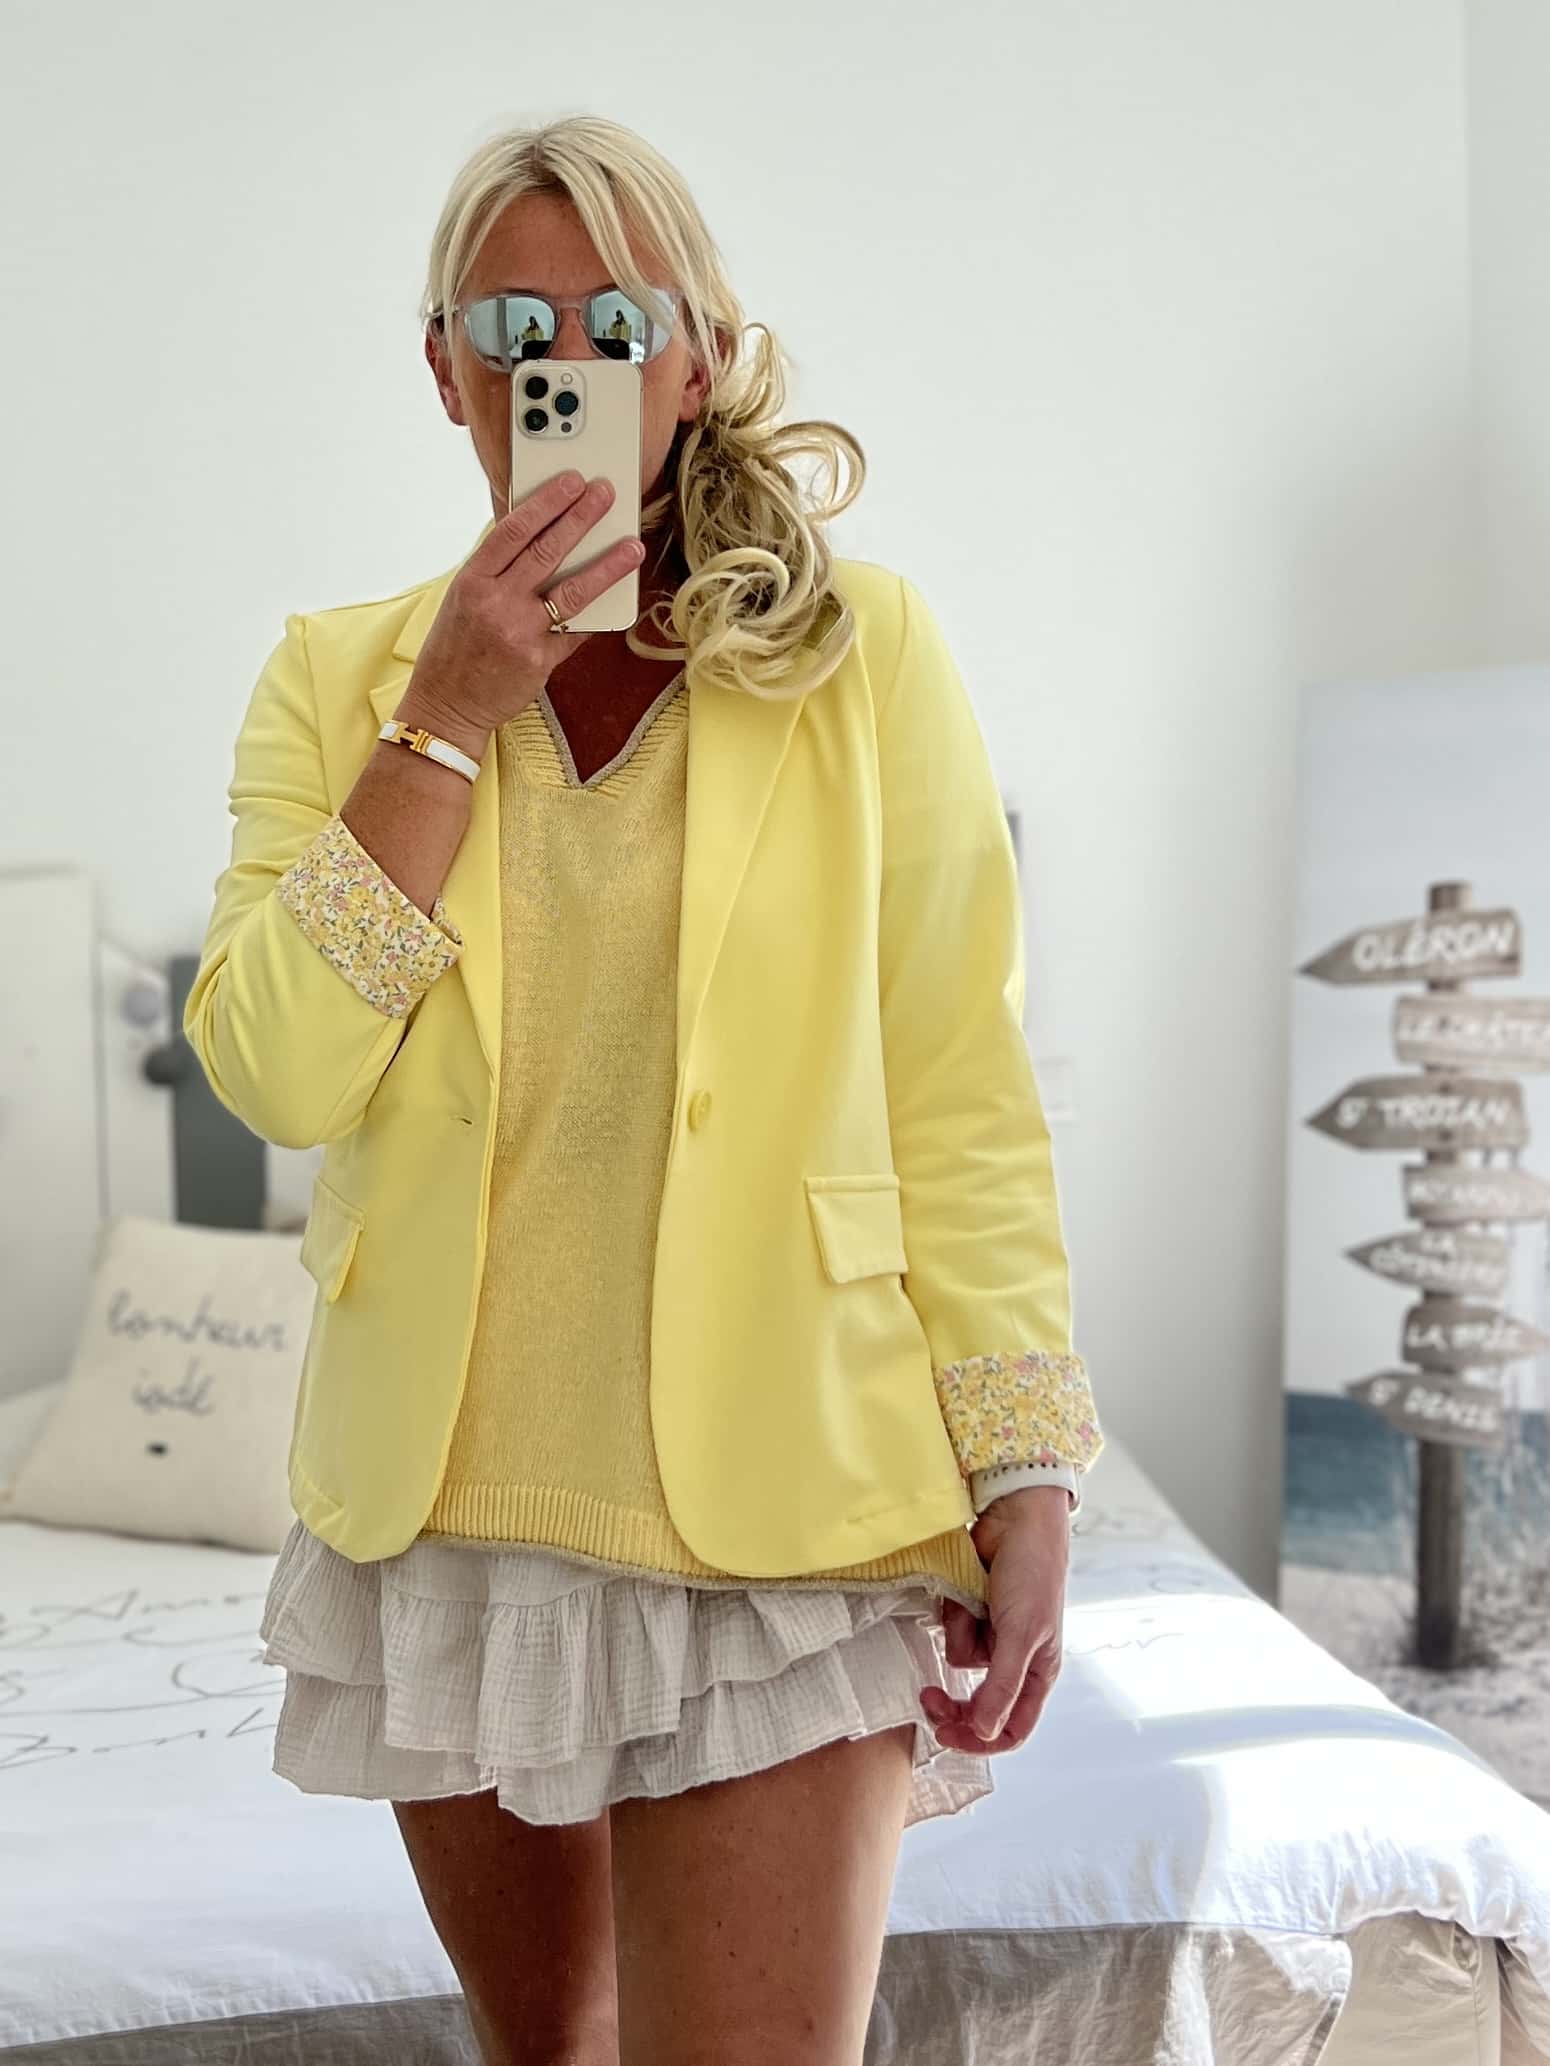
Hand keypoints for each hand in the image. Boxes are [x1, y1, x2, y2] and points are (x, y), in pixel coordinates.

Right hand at [407, 473, 645, 736]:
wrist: (446, 704)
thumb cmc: (455, 649)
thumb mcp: (464, 599)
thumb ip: (497, 570)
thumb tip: (540, 536)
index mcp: (473, 580)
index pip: (514, 530)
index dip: (546, 502)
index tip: (571, 482)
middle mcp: (495, 602)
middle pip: (547, 551)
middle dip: (581, 518)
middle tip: (605, 494)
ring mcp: (519, 632)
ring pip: (572, 591)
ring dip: (607, 566)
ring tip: (632, 546)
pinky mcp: (539, 660)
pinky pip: (576, 631)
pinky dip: (597, 614)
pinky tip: (618, 596)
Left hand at [919, 1484, 1069, 1753]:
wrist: (1015, 1517)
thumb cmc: (1032, 1573)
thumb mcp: (1022, 1634)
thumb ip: (1002, 1685)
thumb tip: (986, 1733)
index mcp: (1037, 1673)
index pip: (1011, 1729)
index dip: (980, 1740)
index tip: (947, 1734)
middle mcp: (1013, 1660)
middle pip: (977, 1704)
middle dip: (953, 1703)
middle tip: (927, 1697)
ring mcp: (989, 1634)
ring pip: (958, 1658)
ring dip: (960, 1631)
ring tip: (973, 1603)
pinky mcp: (968, 1612)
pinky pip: (949, 1628)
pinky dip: (953, 1612)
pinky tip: (965, 1591)